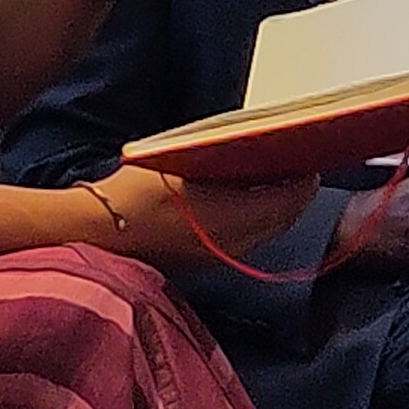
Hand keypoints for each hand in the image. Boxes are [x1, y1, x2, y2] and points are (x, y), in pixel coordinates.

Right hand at [78, 163, 313, 265]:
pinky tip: (243, 200)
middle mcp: (236, 243)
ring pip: (266, 231)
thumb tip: (250, 147)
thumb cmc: (136, 191)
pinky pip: (246, 239)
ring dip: (275, 208)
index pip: (289, 200)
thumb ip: (221, 158)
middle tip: (295, 165)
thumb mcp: (180, 163)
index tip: (309, 158)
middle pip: (283, 218)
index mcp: (235, 218)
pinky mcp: (207, 262)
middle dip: (293, 193)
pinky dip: (255, 219)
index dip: (304, 180)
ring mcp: (222, 256)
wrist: (99, 232)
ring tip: (272, 179)